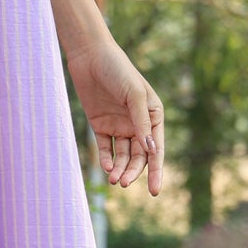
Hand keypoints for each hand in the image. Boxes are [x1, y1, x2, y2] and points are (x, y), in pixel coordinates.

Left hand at [66, 35, 163, 194]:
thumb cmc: (118, 70)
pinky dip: (106, 160)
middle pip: (139, 156)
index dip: (157, 171)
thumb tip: (150, 150)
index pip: (156, 149)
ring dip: (119, 169)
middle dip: (133, 172)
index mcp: (153, 116)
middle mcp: (138, 124)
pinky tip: (106, 168)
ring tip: (114, 179)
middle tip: (124, 183)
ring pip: (122, 156)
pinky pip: (106, 148)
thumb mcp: (134, 94)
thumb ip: (141, 122)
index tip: (155, 191)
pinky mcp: (101, 125)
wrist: (90, 55)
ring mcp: (119, 125)